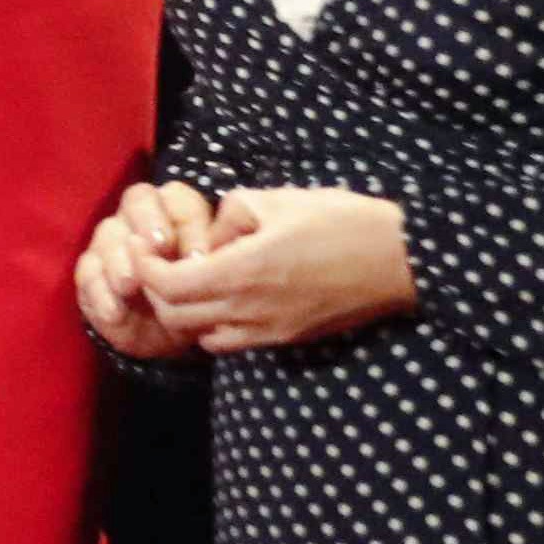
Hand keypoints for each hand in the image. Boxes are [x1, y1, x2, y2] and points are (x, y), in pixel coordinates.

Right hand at [74, 180, 215, 358]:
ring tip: (130, 287)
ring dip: (120, 261)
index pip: (178, 200)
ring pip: (109, 234)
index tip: (198, 258)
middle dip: (148, 223)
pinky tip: (115, 312)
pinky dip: (100, 293)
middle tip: (158, 249)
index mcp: (177, 209)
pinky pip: (88, 273)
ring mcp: (111, 239)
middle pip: (138, 200)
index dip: (188, 226)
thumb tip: (205, 258)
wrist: (171, 332)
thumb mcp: (214, 278)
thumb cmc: (198, 294)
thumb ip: (214, 259)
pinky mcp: (90, 270)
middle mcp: (141, 215)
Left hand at [141, 185, 414, 354]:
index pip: (165, 284)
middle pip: (173, 316)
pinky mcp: (287, 340)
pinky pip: (230, 343)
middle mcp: (250, 309)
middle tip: (158, 263)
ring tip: (190, 281)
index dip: (143, 266)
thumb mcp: (280, 199)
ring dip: (183, 312)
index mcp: (243, 270)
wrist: (403, 260)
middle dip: (155, 290)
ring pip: (199, 335)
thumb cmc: (344, 221)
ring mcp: (268, 331)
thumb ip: (231, 213)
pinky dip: (213, 326)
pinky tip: (225, 298)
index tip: (140, 245)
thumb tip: (209, 235)